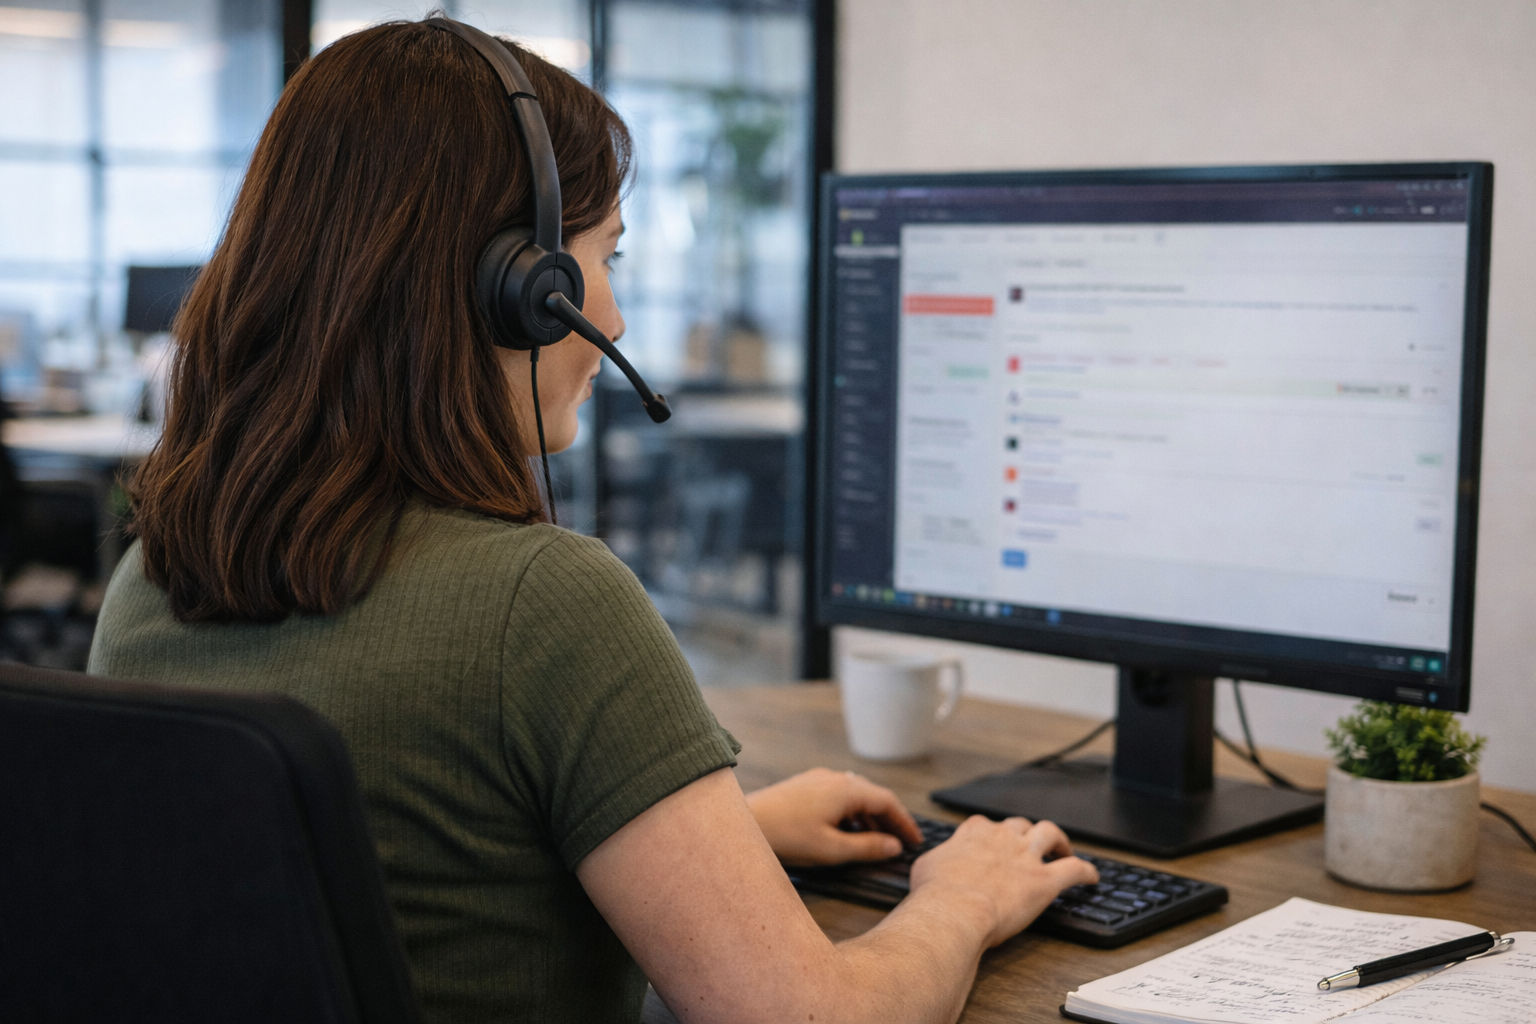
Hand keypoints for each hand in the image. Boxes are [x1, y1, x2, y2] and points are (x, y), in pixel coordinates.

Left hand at [745, 767, 924, 866]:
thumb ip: (867, 847)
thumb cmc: (785, 836)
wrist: (745, 824)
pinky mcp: (804, 786)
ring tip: (876, 841)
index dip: (905, 822)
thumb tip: (893, 846)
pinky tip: (846, 831)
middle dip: (889, 819)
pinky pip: (838, 796)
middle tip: (901, 842)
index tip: (916, 840)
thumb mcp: (832, 849)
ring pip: (855, 795)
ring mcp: (818, 779)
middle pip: (872, 796)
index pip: (887, 801)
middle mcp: (835, 778)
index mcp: (846, 789)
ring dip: (869, 817)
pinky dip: (851, 813)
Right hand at [908, 815, 1097, 947]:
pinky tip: (1092, 877)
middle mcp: (1002, 837)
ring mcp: (1026, 856)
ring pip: (1051, 834)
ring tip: (1064, 848)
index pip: (985, 824)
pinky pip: (1074, 869)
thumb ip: (937, 858)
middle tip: (1029, 845)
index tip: (992, 843)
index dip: (991, 834)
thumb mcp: (926, 866)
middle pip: (1020, 824)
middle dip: (1026, 832)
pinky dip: (1086, 871)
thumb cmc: (935, 894)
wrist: (954, 911)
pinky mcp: (1045, 881)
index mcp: (974, 832)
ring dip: (1060, 840)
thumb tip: (934, 862)